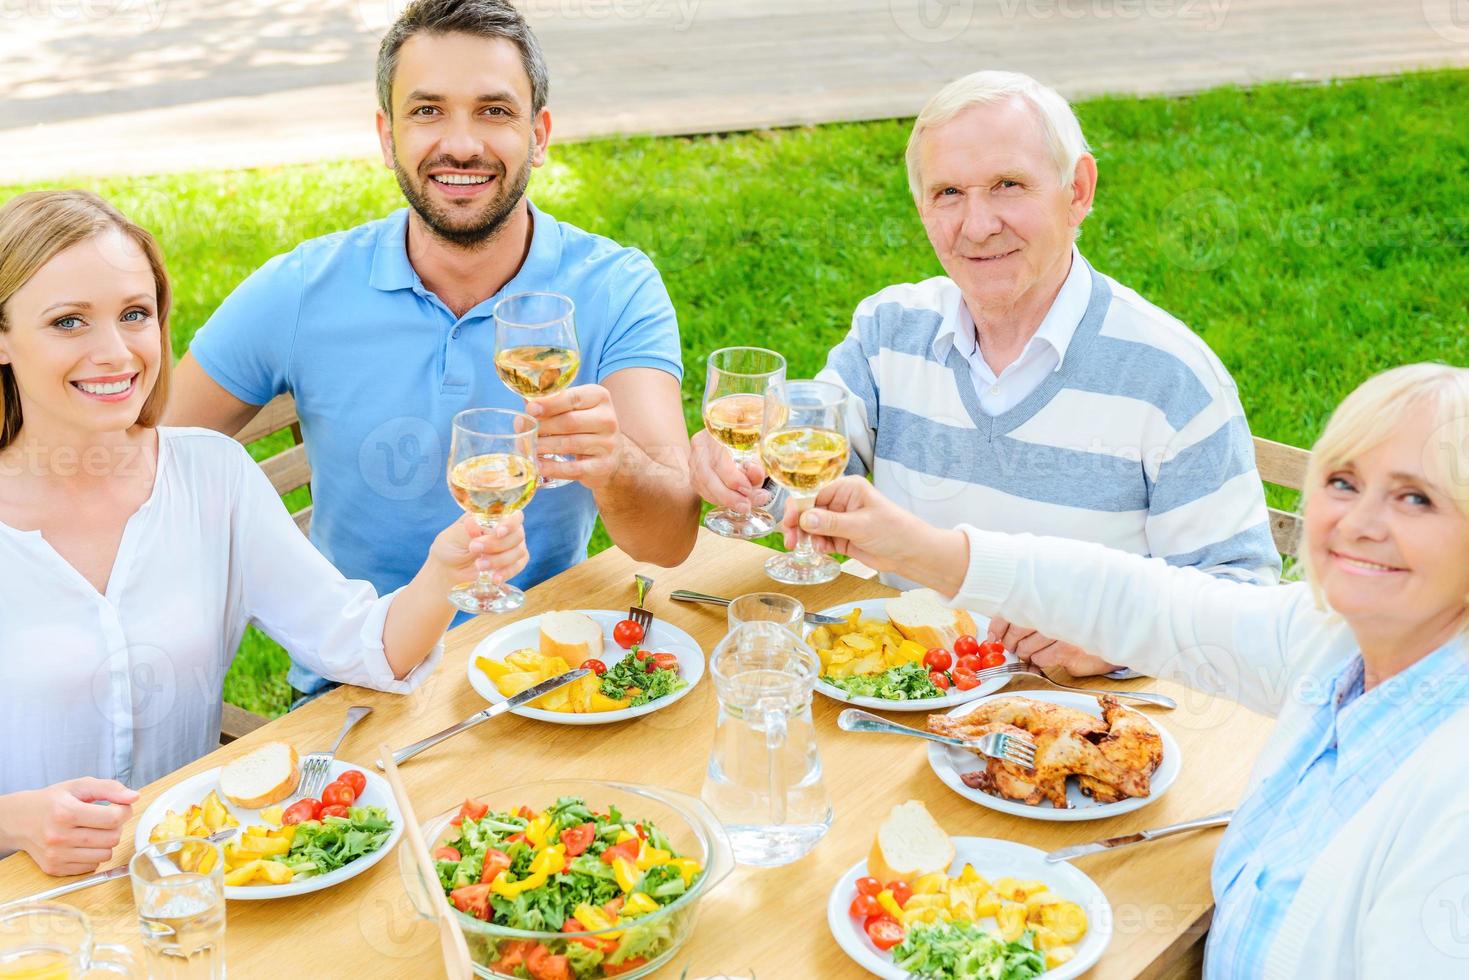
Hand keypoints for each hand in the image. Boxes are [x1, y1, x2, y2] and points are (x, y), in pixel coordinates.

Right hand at [0, 778, 136, 874]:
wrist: (20, 821)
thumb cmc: (52, 802)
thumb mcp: (79, 786)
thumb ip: (109, 788)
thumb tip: (134, 797)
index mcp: (66, 812)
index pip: (113, 818)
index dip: (125, 811)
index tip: (120, 807)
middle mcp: (59, 836)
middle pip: (112, 838)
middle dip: (116, 827)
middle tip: (106, 819)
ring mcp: (56, 856)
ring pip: (105, 855)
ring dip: (106, 842)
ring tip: (94, 831)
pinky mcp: (55, 869)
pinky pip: (92, 866)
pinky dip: (94, 855)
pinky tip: (83, 844)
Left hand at [431, 511, 528, 586]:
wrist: (448, 570)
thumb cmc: (451, 547)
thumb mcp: (456, 535)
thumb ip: (470, 529)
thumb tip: (476, 523)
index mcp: (495, 517)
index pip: (514, 516)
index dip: (510, 524)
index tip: (498, 532)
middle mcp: (507, 531)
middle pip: (518, 535)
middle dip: (497, 544)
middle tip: (474, 548)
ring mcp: (512, 548)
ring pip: (518, 551)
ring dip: (499, 559)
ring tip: (479, 565)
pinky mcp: (512, 565)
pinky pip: (517, 567)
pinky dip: (507, 572)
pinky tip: (494, 578)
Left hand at [526, 385, 622, 488]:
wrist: (611, 454)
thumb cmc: (585, 426)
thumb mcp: (574, 409)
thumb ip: (550, 407)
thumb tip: (523, 415)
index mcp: (599, 397)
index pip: (572, 398)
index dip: (549, 404)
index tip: (530, 409)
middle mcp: (607, 419)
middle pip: (569, 422)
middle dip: (543, 427)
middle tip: (525, 432)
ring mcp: (607, 444)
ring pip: (569, 444)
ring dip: (544, 447)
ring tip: (529, 448)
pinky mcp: (602, 466)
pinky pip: (573, 468)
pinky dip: (553, 468)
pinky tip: (539, 466)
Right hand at [689, 429, 770, 512]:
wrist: (732, 439)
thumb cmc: (748, 443)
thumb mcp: (757, 451)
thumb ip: (757, 464)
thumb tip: (755, 474)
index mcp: (715, 431)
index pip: (718, 459)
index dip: (732, 478)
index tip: (748, 489)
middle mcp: (700, 445)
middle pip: (707, 476)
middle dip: (728, 496)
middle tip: (746, 506)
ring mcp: (693, 460)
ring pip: (703, 486)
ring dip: (724, 500)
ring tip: (744, 506)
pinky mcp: (693, 474)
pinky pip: (702, 491)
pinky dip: (718, 499)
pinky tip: (732, 501)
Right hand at [779, 476, 947, 576]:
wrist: (911, 553)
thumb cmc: (895, 530)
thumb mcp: (860, 525)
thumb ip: (830, 523)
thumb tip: (804, 519)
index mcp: (847, 488)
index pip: (814, 493)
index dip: (798, 507)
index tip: (788, 522)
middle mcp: (842, 501)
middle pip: (809, 510)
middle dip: (799, 524)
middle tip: (791, 540)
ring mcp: (841, 520)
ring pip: (813, 526)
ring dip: (809, 537)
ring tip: (815, 548)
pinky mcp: (842, 536)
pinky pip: (822, 539)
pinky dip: (819, 545)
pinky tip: (824, 551)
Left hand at [987, 617, 1121, 675]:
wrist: (1111, 631)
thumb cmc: (1080, 620)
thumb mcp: (1056, 609)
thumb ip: (1031, 610)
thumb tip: (1000, 626)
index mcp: (1045, 599)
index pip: (1012, 609)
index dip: (998, 625)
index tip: (994, 634)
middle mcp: (1052, 613)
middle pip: (1016, 629)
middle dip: (1010, 641)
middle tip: (1012, 645)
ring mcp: (1061, 631)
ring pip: (1027, 647)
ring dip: (1025, 652)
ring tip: (1030, 650)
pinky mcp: (1069, 649)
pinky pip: (1042, 658)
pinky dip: (1038, 660)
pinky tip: (1043, 656)